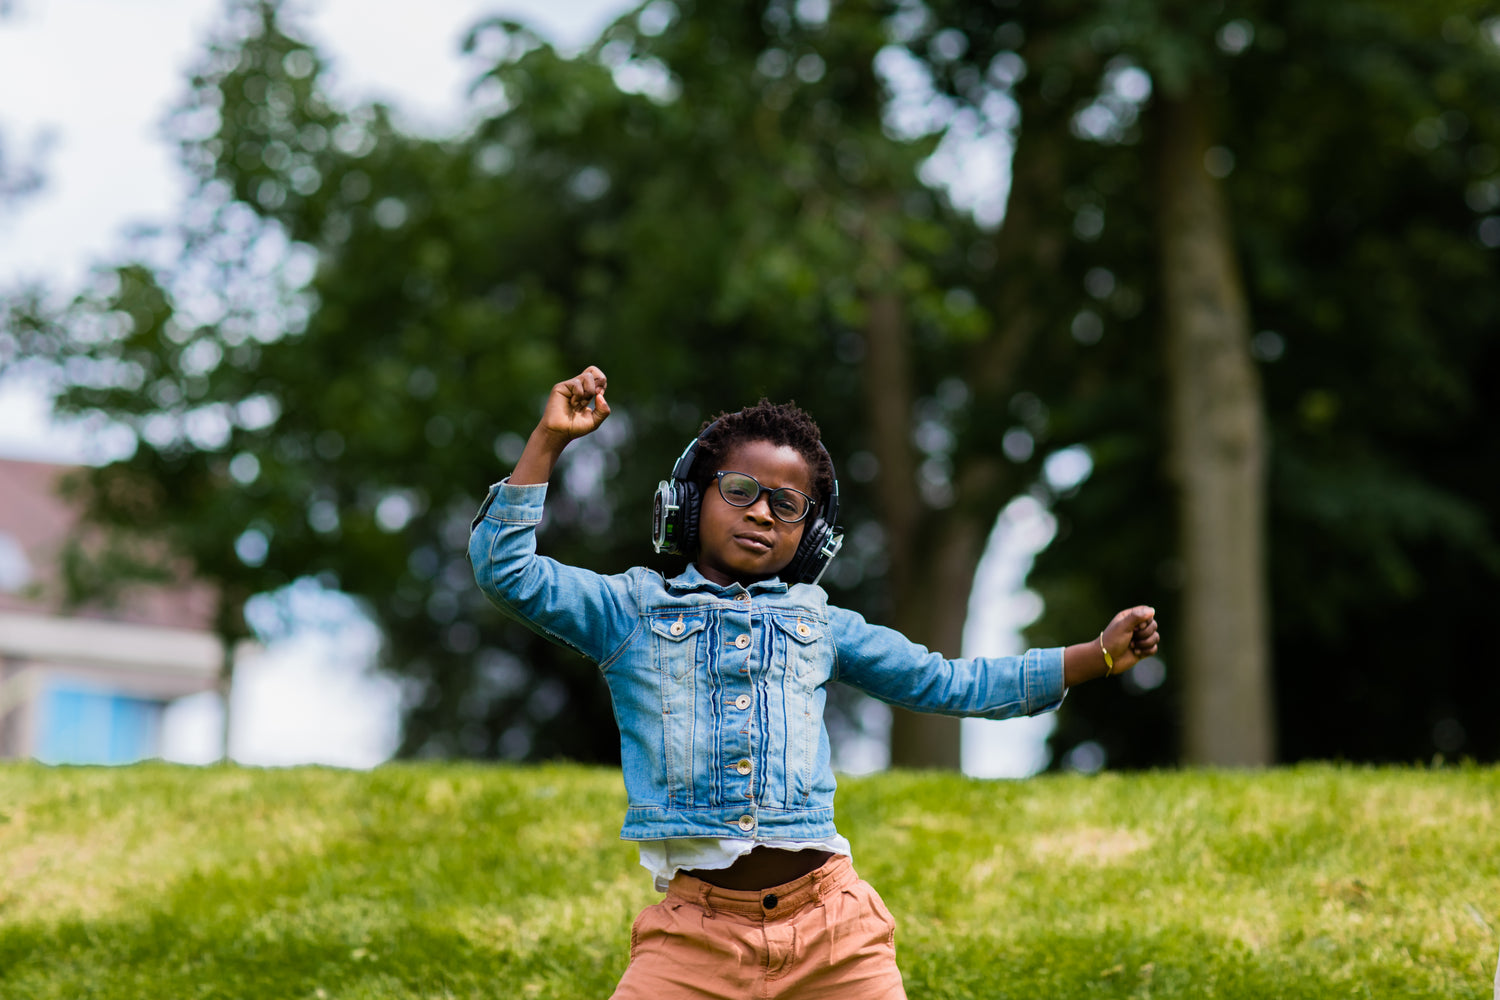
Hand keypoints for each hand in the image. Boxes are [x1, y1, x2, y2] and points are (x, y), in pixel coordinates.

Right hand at [510, 366, 609, 484]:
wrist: (560, 432)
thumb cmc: (575, 428)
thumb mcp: (595, 421)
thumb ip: (603, 410)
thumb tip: (600, 395)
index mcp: (587, 392)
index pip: (598, 377)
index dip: (602, 383)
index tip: (599, 395)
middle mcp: (578, 387)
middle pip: (593, 371)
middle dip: (599, 382)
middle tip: (594, 395)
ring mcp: (569, 386)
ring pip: (588, 376)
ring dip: (588, 392)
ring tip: (579, 403)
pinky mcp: (561, 386)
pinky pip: (577, 384)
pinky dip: (578, 395)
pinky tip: (571, 403)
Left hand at [1101, 606, 1159, 673]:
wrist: (1106, 660)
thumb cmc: (1112, 640)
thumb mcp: (1123, 626)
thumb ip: (1136, 616)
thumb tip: (1152, 611)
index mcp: (1130, 617)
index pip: (1148, 612)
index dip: (1146, 620)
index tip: (1137, 627)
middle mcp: (1136, 626)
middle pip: (1154, 625)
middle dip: (1144, 634)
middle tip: (1132, 638)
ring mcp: (1140, 638)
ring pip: (1156, 637)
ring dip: (1145, 643)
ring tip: (1132, 646)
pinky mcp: (1143, 649)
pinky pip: (1154, 648)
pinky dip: (1146, 651)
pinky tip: (1135, 652)